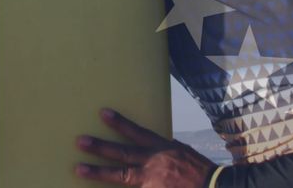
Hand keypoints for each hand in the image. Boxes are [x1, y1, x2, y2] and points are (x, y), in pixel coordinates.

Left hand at [75, 107, 217, 186]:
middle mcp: (154, 162)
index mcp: (162, 148)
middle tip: (80, 141)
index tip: (102, 113)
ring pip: (121, 176)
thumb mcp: (181, 151)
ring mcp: (152, 181)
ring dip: (98, 172)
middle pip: (122, 154)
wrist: (213, 186)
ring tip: (79, 168)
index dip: (119, 123)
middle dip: (100, 147)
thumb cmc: (198, 170)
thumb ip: (161, 150)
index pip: (137, 132)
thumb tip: (145, 148)